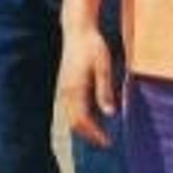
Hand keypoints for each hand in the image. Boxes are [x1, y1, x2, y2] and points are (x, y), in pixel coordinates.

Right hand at [57, 25, 116, 147]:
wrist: (77, 30)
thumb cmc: (92, 46)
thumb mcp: (103, 66)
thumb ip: (104, 90)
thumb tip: (109, 113)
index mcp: (75, 89)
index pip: (82, 120)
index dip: (94, 134)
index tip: (108, 142)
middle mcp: (65, 91)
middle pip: (73, 122)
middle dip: (88, 135)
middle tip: (105, 142)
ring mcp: (63, 88)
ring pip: (69, 116)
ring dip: (83, 127)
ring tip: (99, 133)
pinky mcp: (64, 85)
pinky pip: (69, 108)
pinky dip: (79, 117)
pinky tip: (91, 118)